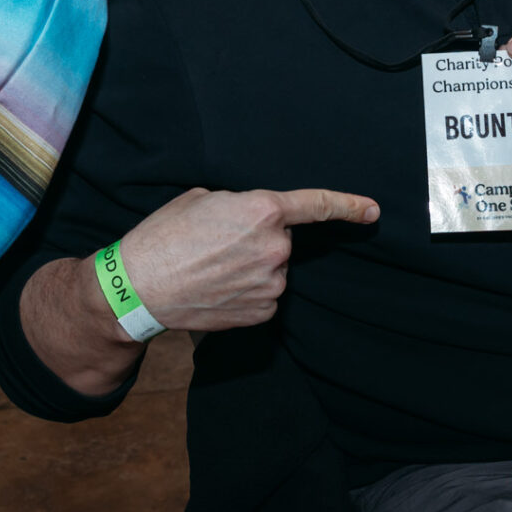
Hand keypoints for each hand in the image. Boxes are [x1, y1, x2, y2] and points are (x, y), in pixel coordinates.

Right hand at [114, 185, 378, 333]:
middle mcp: (275, 248)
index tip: (372, 211)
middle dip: (258, 237)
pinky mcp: (263, 312)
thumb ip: (239, 204)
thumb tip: (252, 217)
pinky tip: (216, 288)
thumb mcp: (201, 199)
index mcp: (262, 211)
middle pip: (281, 238)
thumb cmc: (164, 236)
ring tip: (210, 266)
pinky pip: (265, 294)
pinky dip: (246, 290)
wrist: (140, 288)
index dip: (348, 206)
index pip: (317, 205)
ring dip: (251, 265)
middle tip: (217, 242)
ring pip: (272, 268)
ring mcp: (272, 284)